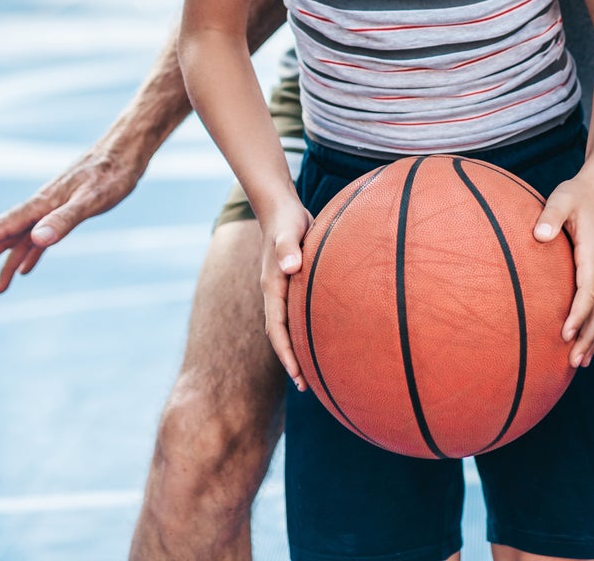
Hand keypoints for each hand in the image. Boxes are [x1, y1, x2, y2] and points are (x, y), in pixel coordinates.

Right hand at [0, 142, 143, 293]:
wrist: (126, 151)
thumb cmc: (112, 173)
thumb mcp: (92, 199)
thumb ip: (64, 219)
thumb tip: (36, 240)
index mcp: (42, 204)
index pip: (4, 227)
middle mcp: (40, 207)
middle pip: (4, 236)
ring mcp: (51, 209)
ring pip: (20, 239)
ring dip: (4, 262)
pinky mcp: (64, 212)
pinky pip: (39, 237)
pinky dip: (29, 253)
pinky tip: (26, 269)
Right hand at [259, 199, 313, 389]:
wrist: (281, 208)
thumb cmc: (287, 219)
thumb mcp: (289, 232)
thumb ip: (289, 248)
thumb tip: (291, 267)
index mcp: (272, 287)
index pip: (277, 328)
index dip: (286, 352)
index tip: (297, 374)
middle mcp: (275, 293)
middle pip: (281, 334)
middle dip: (292, 360)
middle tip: (306, 386)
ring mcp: (284, 289)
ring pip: (289, 326)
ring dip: (298, 347)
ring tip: (314, 371)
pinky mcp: (294, 283)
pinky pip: (298, 313)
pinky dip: (306, 329)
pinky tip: (321, 336)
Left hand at [532, 174, 593, 367]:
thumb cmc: (578, 193)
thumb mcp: (561, 197)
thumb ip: (550, 216)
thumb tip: (539, 237)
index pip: (588, 290)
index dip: (578, 314)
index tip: (564, 334)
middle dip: (588, 336)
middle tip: (572, 362)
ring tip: (579, 362)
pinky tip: (587, 344)